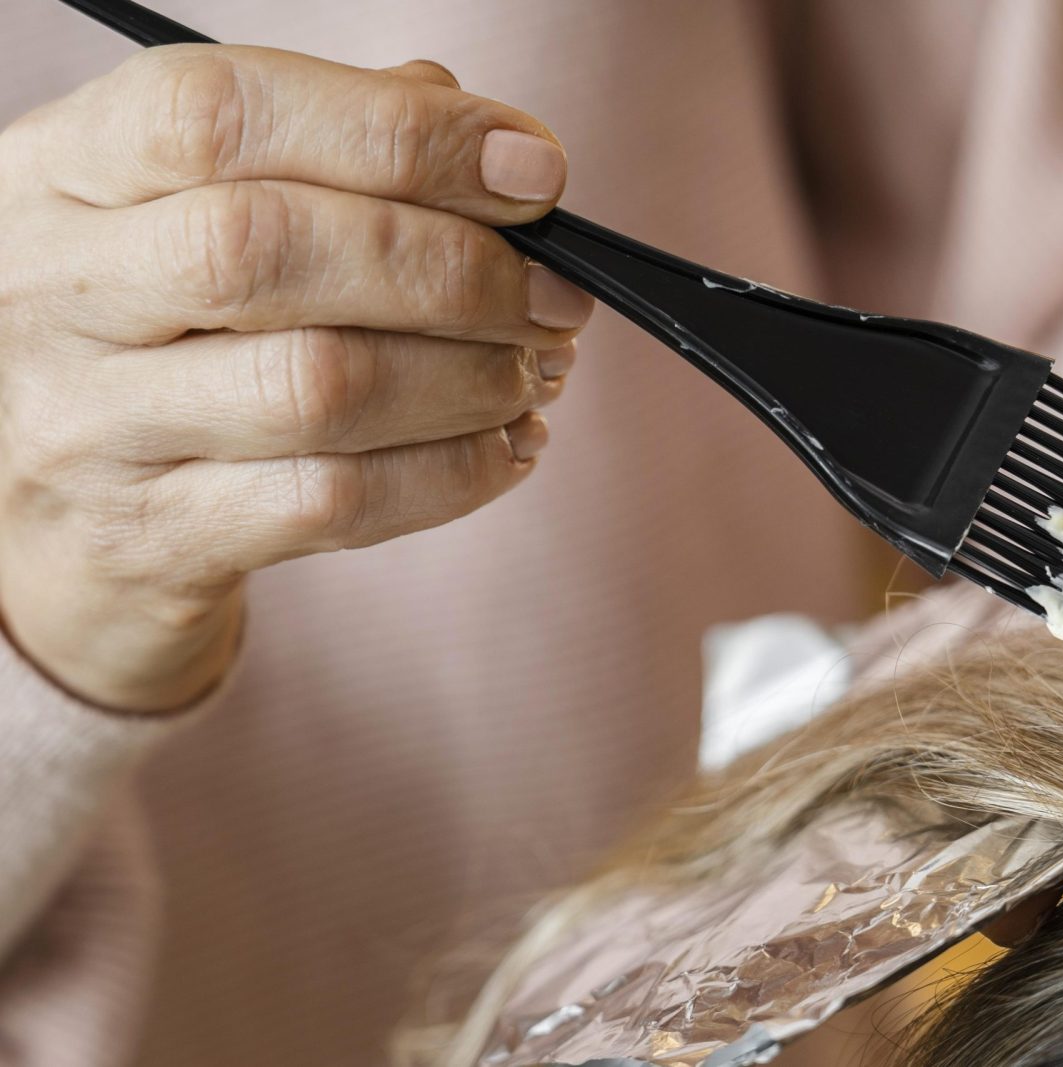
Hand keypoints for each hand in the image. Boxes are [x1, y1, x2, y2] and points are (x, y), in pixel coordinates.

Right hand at [0, 46, 592, 712]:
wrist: (46, 533)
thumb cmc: (157, 341)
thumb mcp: (185, 217)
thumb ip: (325, 155)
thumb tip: (498, 151)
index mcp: (62, 172)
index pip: (221, 113)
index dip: (399, 132)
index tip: (534, 169)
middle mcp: (57, 290)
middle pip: (273, 247)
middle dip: (458, 268)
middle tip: (559, 296)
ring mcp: (91, 427)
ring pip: (320, 386)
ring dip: (472, 378)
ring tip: (538, 371)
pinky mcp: (155, 541)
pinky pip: (333, 502)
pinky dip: (454, 472)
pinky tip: (508, 447)